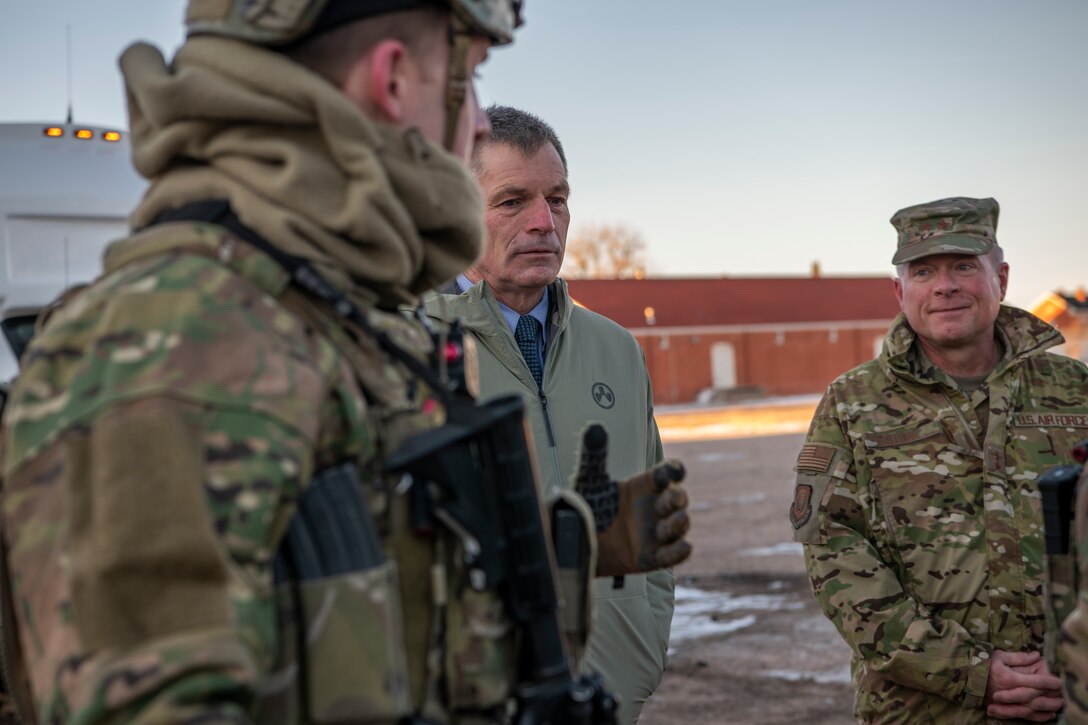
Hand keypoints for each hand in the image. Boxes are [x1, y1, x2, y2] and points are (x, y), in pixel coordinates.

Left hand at [573, 424, 691, 576]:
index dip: (673, 471)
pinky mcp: (651, 558)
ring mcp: (655, 533)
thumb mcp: (589, 480)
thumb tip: (594, 428)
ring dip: (680, 523)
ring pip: (678, 526)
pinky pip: (671, 556)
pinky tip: (684, 547)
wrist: (576, 540)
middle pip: (676, 500)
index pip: (667, 474)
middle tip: (674, 496)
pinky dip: (680, 552)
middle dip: (678, 498)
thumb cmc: (587, 506)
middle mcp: (654, 508)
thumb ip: (594, 455)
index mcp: (644, 486)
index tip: (675, 471)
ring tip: (678, 519)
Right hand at [984, 650, 1062, 721]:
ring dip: (1046, 708)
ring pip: (1031, 709)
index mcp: (1008, 678)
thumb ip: (1019, 657)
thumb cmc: (981, 663)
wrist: (963, 676)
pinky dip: (1037, 717)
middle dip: (1050, 697)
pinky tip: (1046, 716)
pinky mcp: (1003, 708)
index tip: (1059, 681)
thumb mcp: (999, 656)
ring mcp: (1005, 703)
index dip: (1049, 682)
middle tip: (1062, 694)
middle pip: (1036, 698)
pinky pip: (1023, 716)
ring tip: (1058, 706)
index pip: (1034, 682)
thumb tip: (1036, 655)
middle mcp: (1009, 693)